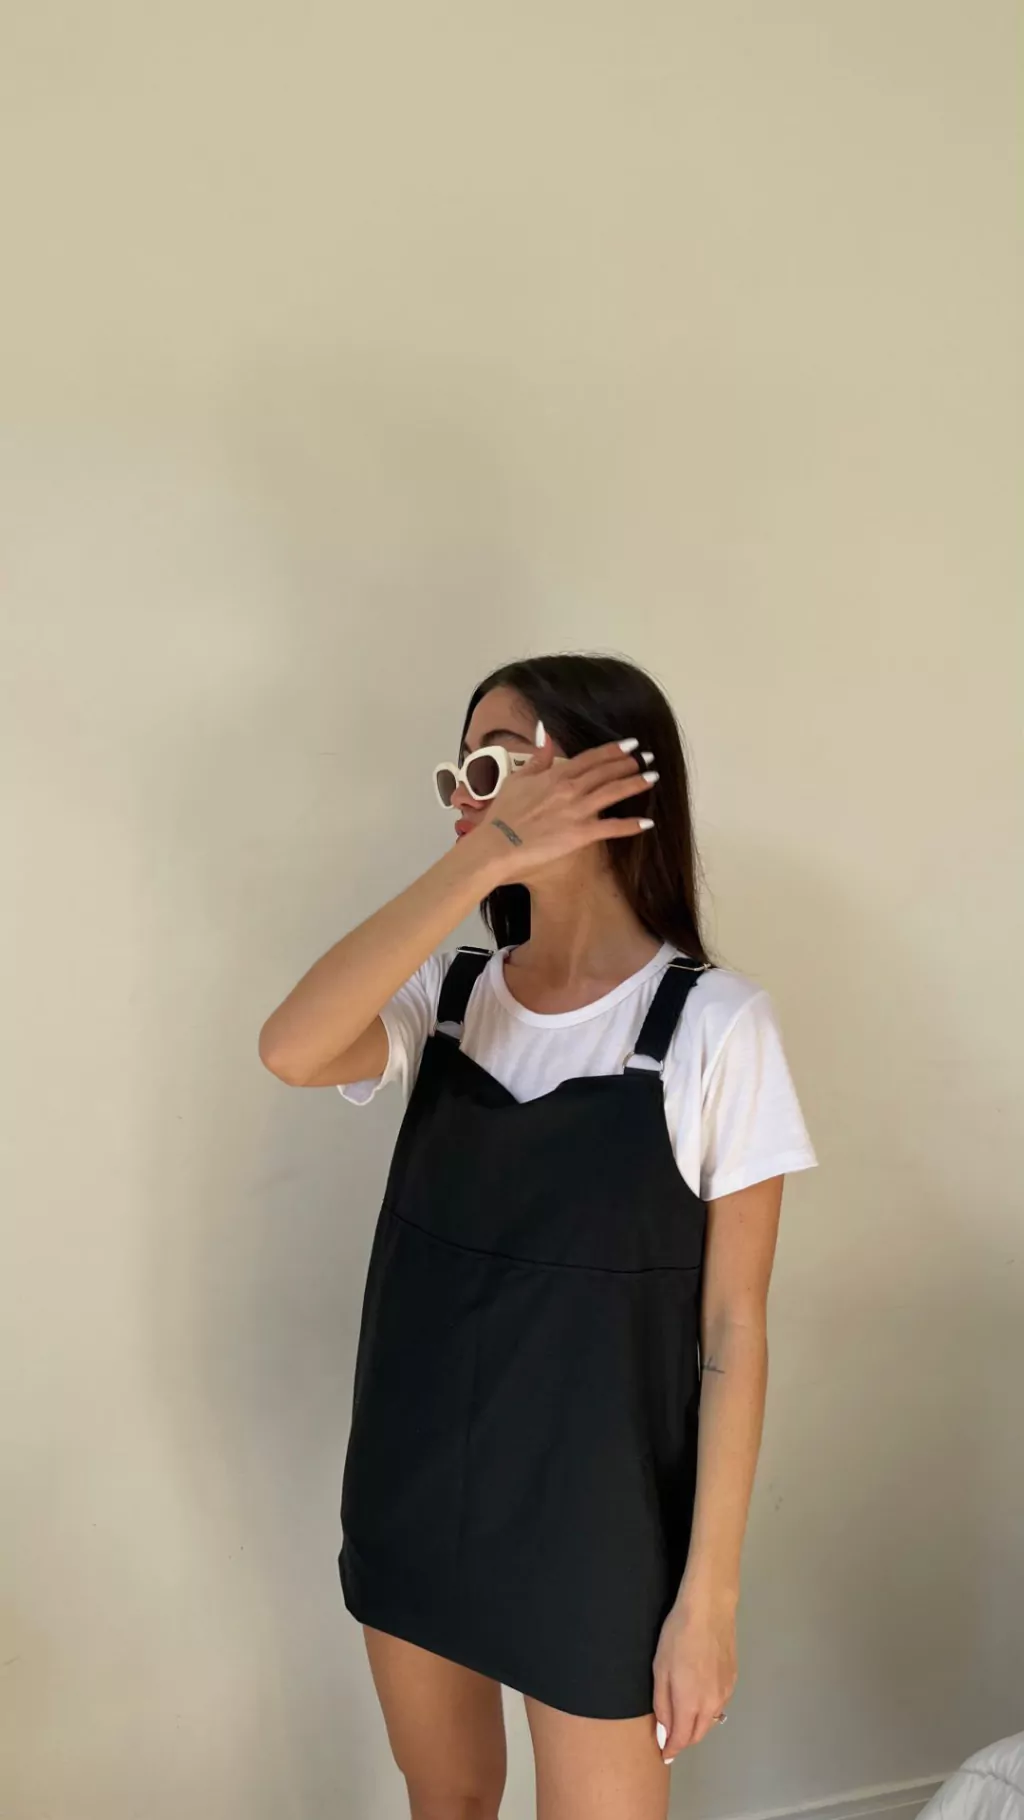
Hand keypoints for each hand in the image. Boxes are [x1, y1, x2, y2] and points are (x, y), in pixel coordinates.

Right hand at [476, 725, 657, 884]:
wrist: (496, 845)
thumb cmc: (502, 815)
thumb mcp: (516, 779)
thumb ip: (537, 758)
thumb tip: (545, 734)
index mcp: (556, 775)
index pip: (591, 758)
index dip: (613, 750)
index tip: (630, 744)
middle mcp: (570, 789)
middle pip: (606, 772)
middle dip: (630, 764)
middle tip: (649, 758)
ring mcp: (577, 811)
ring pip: (613, 793)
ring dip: (635, 784)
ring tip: (654, 778)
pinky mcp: (580, 834)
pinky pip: (610, 828)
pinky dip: (630, 825)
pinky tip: (647, 823)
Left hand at [652, 1589, 736, 1758]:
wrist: (709, 1610)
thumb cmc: (677, 1637)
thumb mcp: (660, 1670)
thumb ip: (662, 1706)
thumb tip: (664, 1734)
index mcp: (691, 1704)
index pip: (682, 1739)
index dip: (672, 1749)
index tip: (664, 1754)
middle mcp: (712, 1705)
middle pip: (698, 1734)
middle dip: (684, 1739)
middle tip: (670, 1735)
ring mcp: (726, 1693)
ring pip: (711, 1720)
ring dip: (697, 1724)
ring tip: (683, 1715)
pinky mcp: (733, 1680)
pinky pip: (719, 1705)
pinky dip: (708, 1709)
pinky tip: (699, 1696)